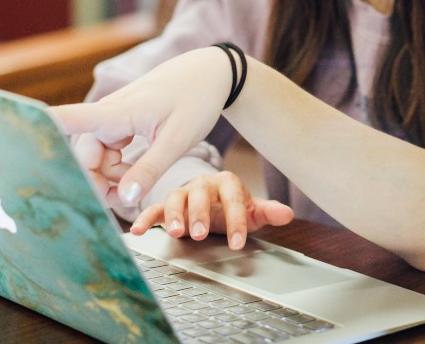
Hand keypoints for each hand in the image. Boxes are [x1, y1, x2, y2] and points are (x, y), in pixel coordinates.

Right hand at [50, 48, 231, 205]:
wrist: (211, 72)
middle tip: (123, 201)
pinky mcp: (121, 122)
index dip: (36, 130)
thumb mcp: (177, 140)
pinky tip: (138, 172)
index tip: (6, 136)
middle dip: (95, 181)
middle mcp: (108, 113)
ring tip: (139, 183)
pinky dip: (119, 166)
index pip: (66, 120)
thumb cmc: (196, 99)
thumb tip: (121, 199)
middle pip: (82, 155)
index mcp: (116, 112)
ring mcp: (114, 118)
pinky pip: (108, 150)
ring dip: (110, 176)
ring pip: (95, 156)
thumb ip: (149, 169)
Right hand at [130, 171, 293, 249]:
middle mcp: (203, 184)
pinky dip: (145, 218)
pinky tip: (137, 231)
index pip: (233, 198)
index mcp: (227, 182)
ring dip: (175, 215)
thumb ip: (267, 212)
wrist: (211, 199)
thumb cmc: (232, 205)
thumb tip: (287, 214)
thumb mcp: (251, 209)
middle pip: (201, 194)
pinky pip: (154, 208)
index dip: (236, 219)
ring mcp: (184, 192)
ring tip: (176, 233)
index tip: (237, 241)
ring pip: (176, 198)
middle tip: (200, 234)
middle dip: (200, 214)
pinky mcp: (166, 204)